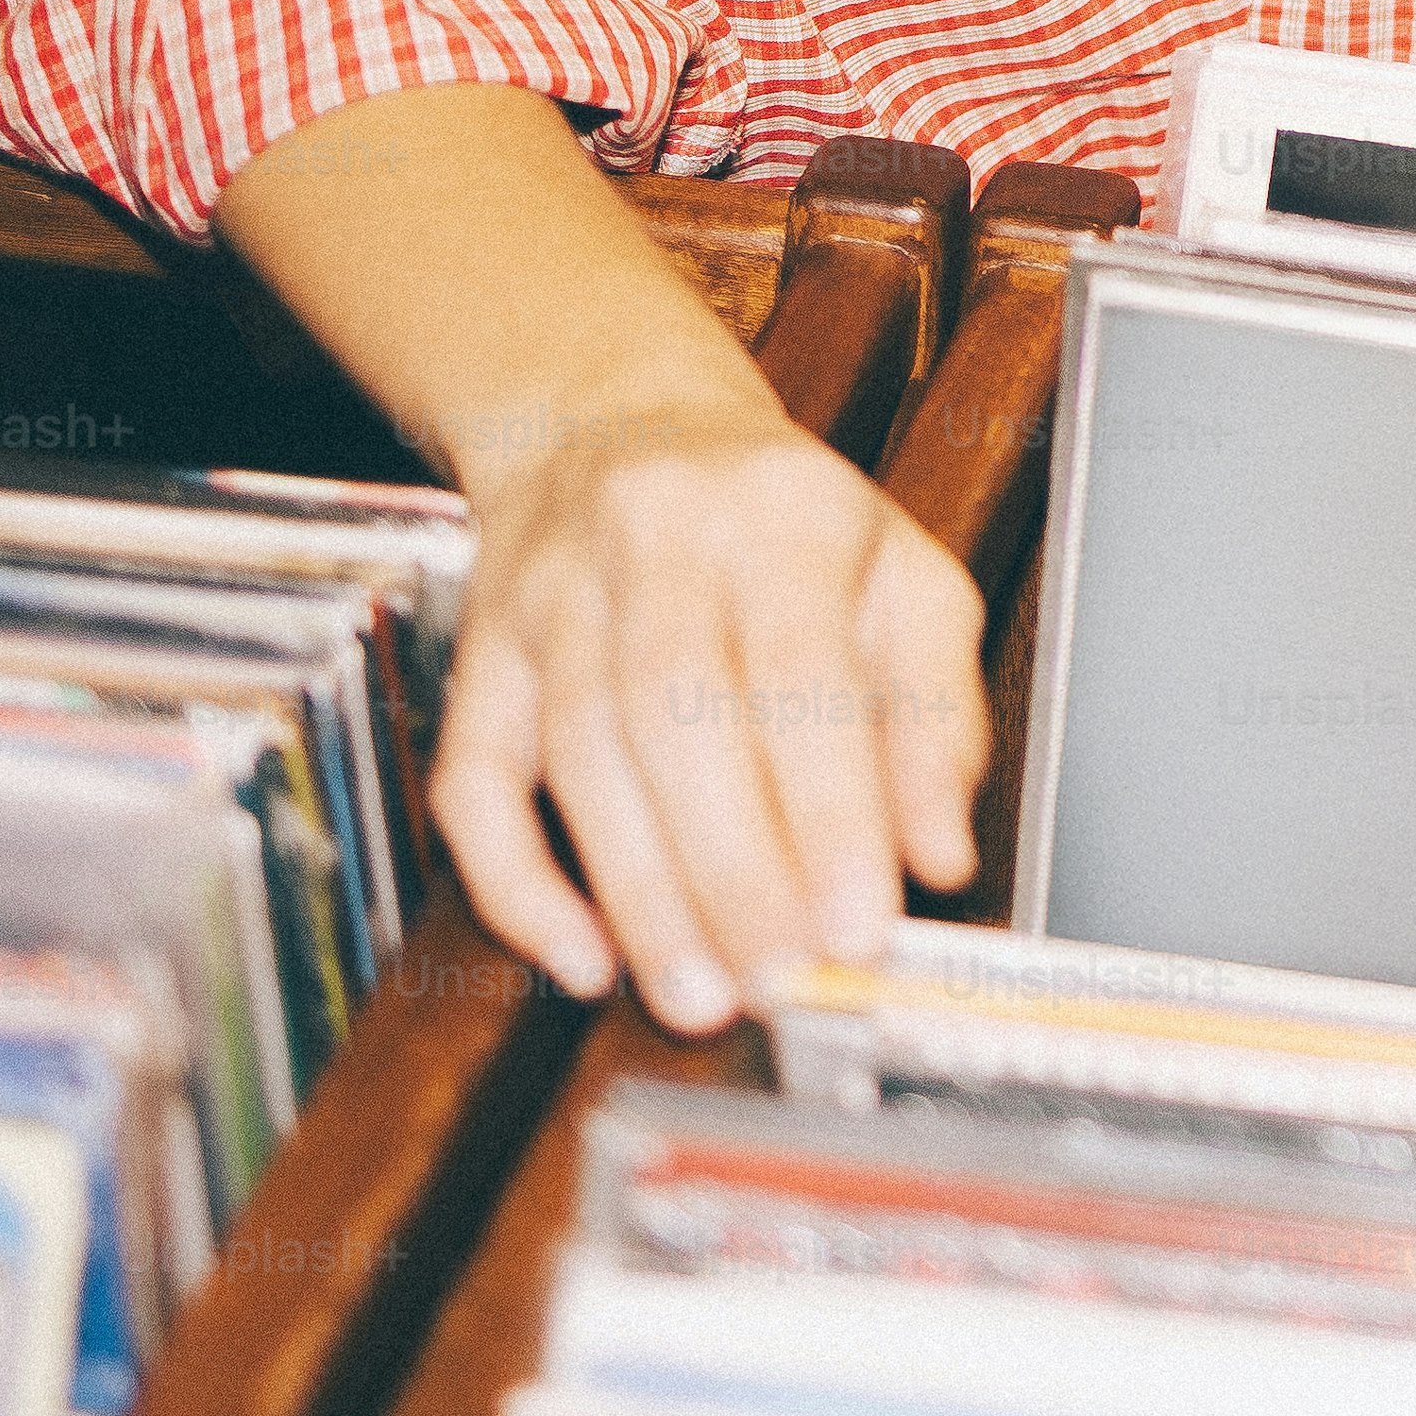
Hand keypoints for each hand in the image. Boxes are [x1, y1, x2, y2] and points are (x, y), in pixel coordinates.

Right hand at [426, 388, 986, 1031]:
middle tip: (780, 982)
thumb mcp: (904, 581)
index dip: (830, 812)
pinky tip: (580, 954)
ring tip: (701, 993)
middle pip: (679, 720)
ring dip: (642, 895)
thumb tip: (941, 854)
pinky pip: (474, 779)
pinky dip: (519, 880)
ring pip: (581, 758)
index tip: (859, 926)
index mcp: (785, 512)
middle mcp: (657, 537)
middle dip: (734, 873)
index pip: (802, 674)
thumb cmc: (786, 524)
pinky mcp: (477, 650)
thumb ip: (936, 717)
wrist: (619, 421)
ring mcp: (550, 592)